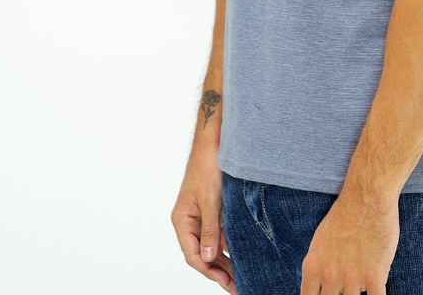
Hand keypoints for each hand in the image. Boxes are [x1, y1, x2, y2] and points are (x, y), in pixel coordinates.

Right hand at [171, 141, 235, 292]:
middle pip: (202, 252)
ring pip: (211, 243)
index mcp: (182, 220)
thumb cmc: (207, 167)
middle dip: (218, 270)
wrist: (214, 142)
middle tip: (236, 285)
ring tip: (240, 274)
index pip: (193, 255)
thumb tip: (208, 258)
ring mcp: (200, 214)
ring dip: (224, 258)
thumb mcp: (210, 201)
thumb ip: (209, 230)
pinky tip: (240, 252)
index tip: (225, 281)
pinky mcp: (212, 208)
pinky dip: (228, 242)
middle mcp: (189, 220)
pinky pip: (218, 230)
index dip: (209, 270)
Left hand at [301, 189, 398, 294]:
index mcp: (313, 267)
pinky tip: (377, 292)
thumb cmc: (344, 214)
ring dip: (357, 294)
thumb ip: (319, 266)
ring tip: (361, 282)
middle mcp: (329, 276)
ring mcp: (352, 278)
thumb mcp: (320, 240)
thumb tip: (324, 286)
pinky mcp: (374, 275)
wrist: (367, 196)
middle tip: (345, 289)